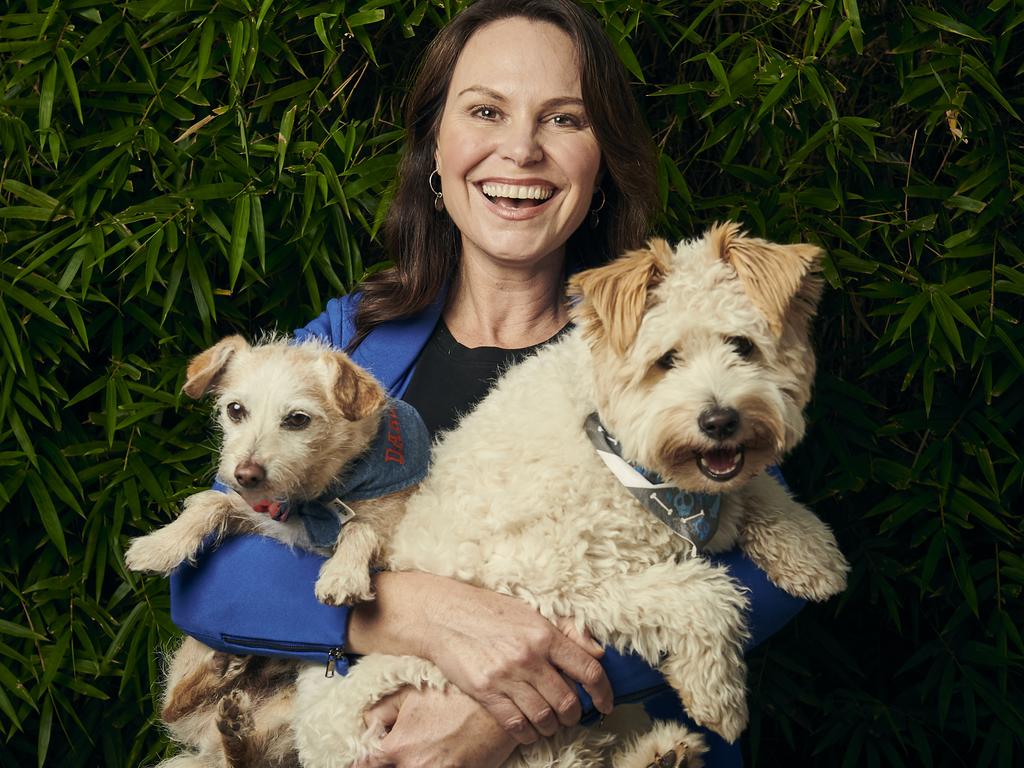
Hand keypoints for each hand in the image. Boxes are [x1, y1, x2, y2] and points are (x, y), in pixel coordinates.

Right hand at [348, 572, 613, 744]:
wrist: (444, 615)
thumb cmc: (490, 611)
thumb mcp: (531, 612)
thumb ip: (567, 631)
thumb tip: (597, 651)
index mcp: (545, 634)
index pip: (588, 669)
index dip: (603, 692)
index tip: (607, 703)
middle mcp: (529, 656)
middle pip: (567, 700)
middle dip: (576, 714)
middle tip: (574, 716)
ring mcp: (506, 676)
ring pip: (544, 716)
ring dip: (553, 726)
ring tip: (552, 725)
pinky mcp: (485, 691)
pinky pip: (515, 724)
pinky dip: (527, 733)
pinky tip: (530, 731)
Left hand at [355, 685, 516, 767]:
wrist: (500, 708)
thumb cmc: (456, 696)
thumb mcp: (413, 694)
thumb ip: (381, 711)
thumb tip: (366, 724)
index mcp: (399, 746)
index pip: (364, 766)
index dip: (362, 762)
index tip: (366, 758)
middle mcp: (415, 767)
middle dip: (388, 763)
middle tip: (400, 746)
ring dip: (409, 764)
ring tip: (424, 749)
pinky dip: (433, 767)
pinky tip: (439, 755)